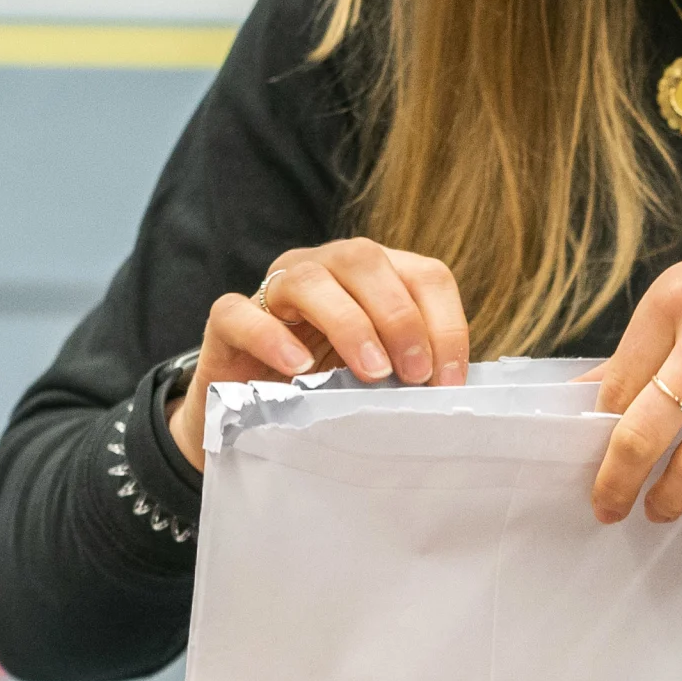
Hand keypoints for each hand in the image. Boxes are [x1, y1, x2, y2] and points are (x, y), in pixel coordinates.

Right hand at [171, 239, 472, 467]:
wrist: (248, 419)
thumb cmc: (326, 393)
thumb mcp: (379, 379)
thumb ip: (411, 371)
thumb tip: (454, 391)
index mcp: (375, 277)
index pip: (424, 275)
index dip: (445, 323)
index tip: (449, 381)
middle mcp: (325, 269)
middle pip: (367, 261)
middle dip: (400, 317)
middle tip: (414, 374)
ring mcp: (274, 290)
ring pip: (310, 279)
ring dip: (349, 323)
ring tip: (371, 372)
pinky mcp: (227, 323)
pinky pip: (241, 313)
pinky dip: (271, 336)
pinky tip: (297, 368)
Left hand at [588, 221, 681, 539]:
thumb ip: (654, 343)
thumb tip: (590, 398)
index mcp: (677, 298)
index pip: (616, 387)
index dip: (599, 436)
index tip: (592, 464)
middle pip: (643, 431)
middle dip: (617, 483)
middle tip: (608, 508)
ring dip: (669, 500)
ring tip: (660, 513)